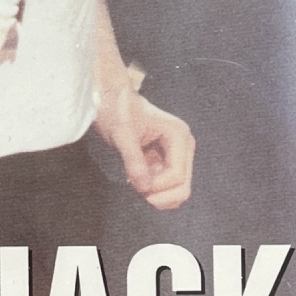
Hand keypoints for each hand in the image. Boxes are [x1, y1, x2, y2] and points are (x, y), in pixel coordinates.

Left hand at [95, 82, 195, 209]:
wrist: (112, 100)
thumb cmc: (117, 110)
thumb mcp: (121, 133)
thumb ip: (133, 160)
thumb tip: (144, 187)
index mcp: (178, 135)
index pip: (177, 175)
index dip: (156, 186)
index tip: (132, 182)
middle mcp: (184, 146)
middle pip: (182, 187)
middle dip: (159, 195)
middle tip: (135, 188)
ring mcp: (178, 156)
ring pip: (178, 191)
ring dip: (157, 195)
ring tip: (135, 182)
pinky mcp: (169, 162)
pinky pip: (169, 188)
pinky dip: (155, 192)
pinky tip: (138, 180)